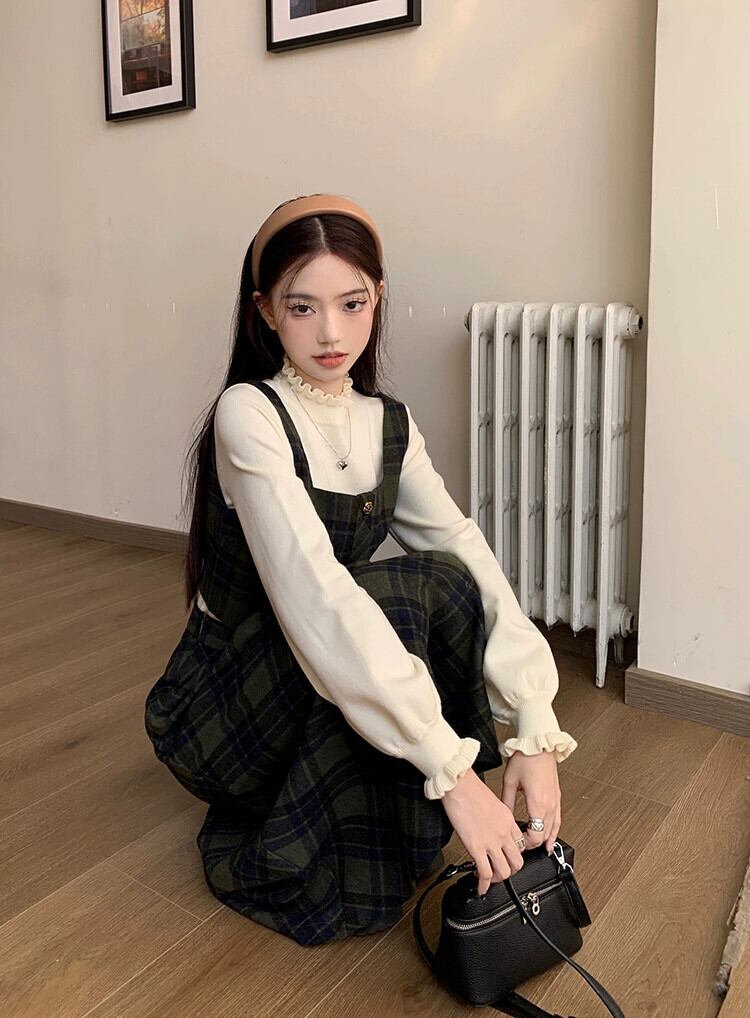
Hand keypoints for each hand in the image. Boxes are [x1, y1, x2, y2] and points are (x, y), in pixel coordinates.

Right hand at [440, 768, 526, 894]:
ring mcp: (491, 842)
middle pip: (517, 862)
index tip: (508, 858)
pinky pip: (484, 873)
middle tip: (502, 872)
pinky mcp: (476, 848)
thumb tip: (490, 826)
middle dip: (511, 871)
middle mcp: (504, 833)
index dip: (515, 854)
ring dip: (498, 879)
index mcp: (508, 820)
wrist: (459, 785)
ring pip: (504, 872)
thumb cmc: (471, 789)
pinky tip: (480, 887)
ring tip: (490, 880)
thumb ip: (496, 817)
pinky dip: (483, 885)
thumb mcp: (493, 802)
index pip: (521, 844)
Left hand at [499, 749, 561, 854]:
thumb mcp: (510, 781)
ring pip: (553, 829)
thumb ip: (507, 801)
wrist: (539, 744)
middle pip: (544, 834)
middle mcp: (549, 804)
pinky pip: (558, 820)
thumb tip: (502, 817)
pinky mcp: (557, 797)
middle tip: (521, 845)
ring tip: (536, 849)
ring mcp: (555, 801)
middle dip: (532, 843)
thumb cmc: (526, 758)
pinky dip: (555, 831)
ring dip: (544, 839)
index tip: (516, 842)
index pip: (535, 835)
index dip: (525, 843)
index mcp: (538, 803)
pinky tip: (551, 838)